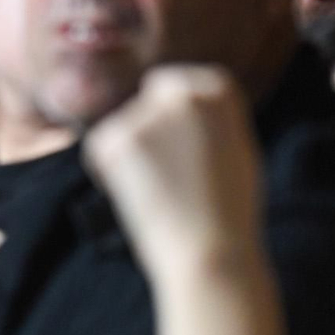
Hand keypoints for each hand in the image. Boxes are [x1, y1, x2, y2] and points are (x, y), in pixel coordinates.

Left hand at [84, 65, 261, 281]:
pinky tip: (138, 194)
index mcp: (218, 91)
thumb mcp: (233, 145)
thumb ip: (208, 118)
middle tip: (166, 174)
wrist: (209, 250)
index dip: (174, 114)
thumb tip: (182, 101)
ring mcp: (145, 114)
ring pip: (124, 128)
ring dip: (131, 154)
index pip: (181, 84)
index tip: (179, 144)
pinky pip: (101, 148)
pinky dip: (108, 170)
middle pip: (149, 102)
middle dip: (150, 129)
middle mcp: (181, 94)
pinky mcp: (113, 139)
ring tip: (161, 191)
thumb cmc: (228, 209)